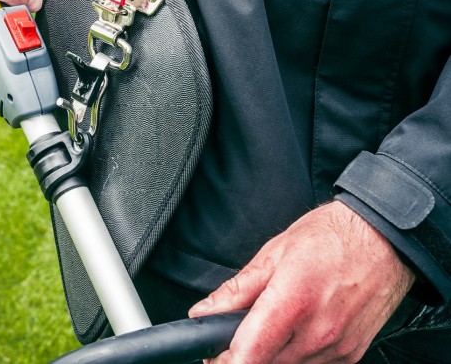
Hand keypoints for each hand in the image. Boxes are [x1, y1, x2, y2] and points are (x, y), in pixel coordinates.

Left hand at [189, 201, 414, 363]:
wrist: (384, 239)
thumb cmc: (332, 238)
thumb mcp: (274, 253)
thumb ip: (236, 290)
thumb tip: (205, 311)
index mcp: (292, 302)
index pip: (249, 354)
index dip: (224, 360)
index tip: (212, 356)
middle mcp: (317, 332)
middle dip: (244, 355)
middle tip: (236, 336)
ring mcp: (336, 347)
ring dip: (271, 355)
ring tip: (270, 325)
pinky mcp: (350, 354)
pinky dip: (296, 355)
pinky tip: (295, 331)